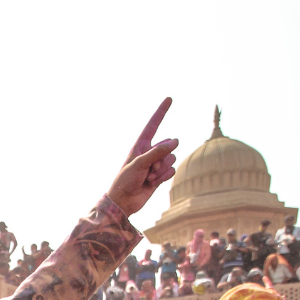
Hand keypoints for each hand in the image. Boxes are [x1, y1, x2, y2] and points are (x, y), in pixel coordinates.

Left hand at [107, 98, 178, 215]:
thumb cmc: (126, 180)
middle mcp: (150, 151)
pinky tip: (153, 183)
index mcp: (141, 145)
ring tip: (148, 177)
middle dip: (161, 158)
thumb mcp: (140, 163)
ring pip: (172, 158)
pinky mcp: (161, 175)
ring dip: (162, 169)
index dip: (161, 111)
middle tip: (148, 169)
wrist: (124, 201)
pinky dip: (165, 177)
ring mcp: (156, 163)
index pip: (153, 124)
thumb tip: (175, 141)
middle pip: (168, 145)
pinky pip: (172, 170)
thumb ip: (157, 152)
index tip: (169, 98)